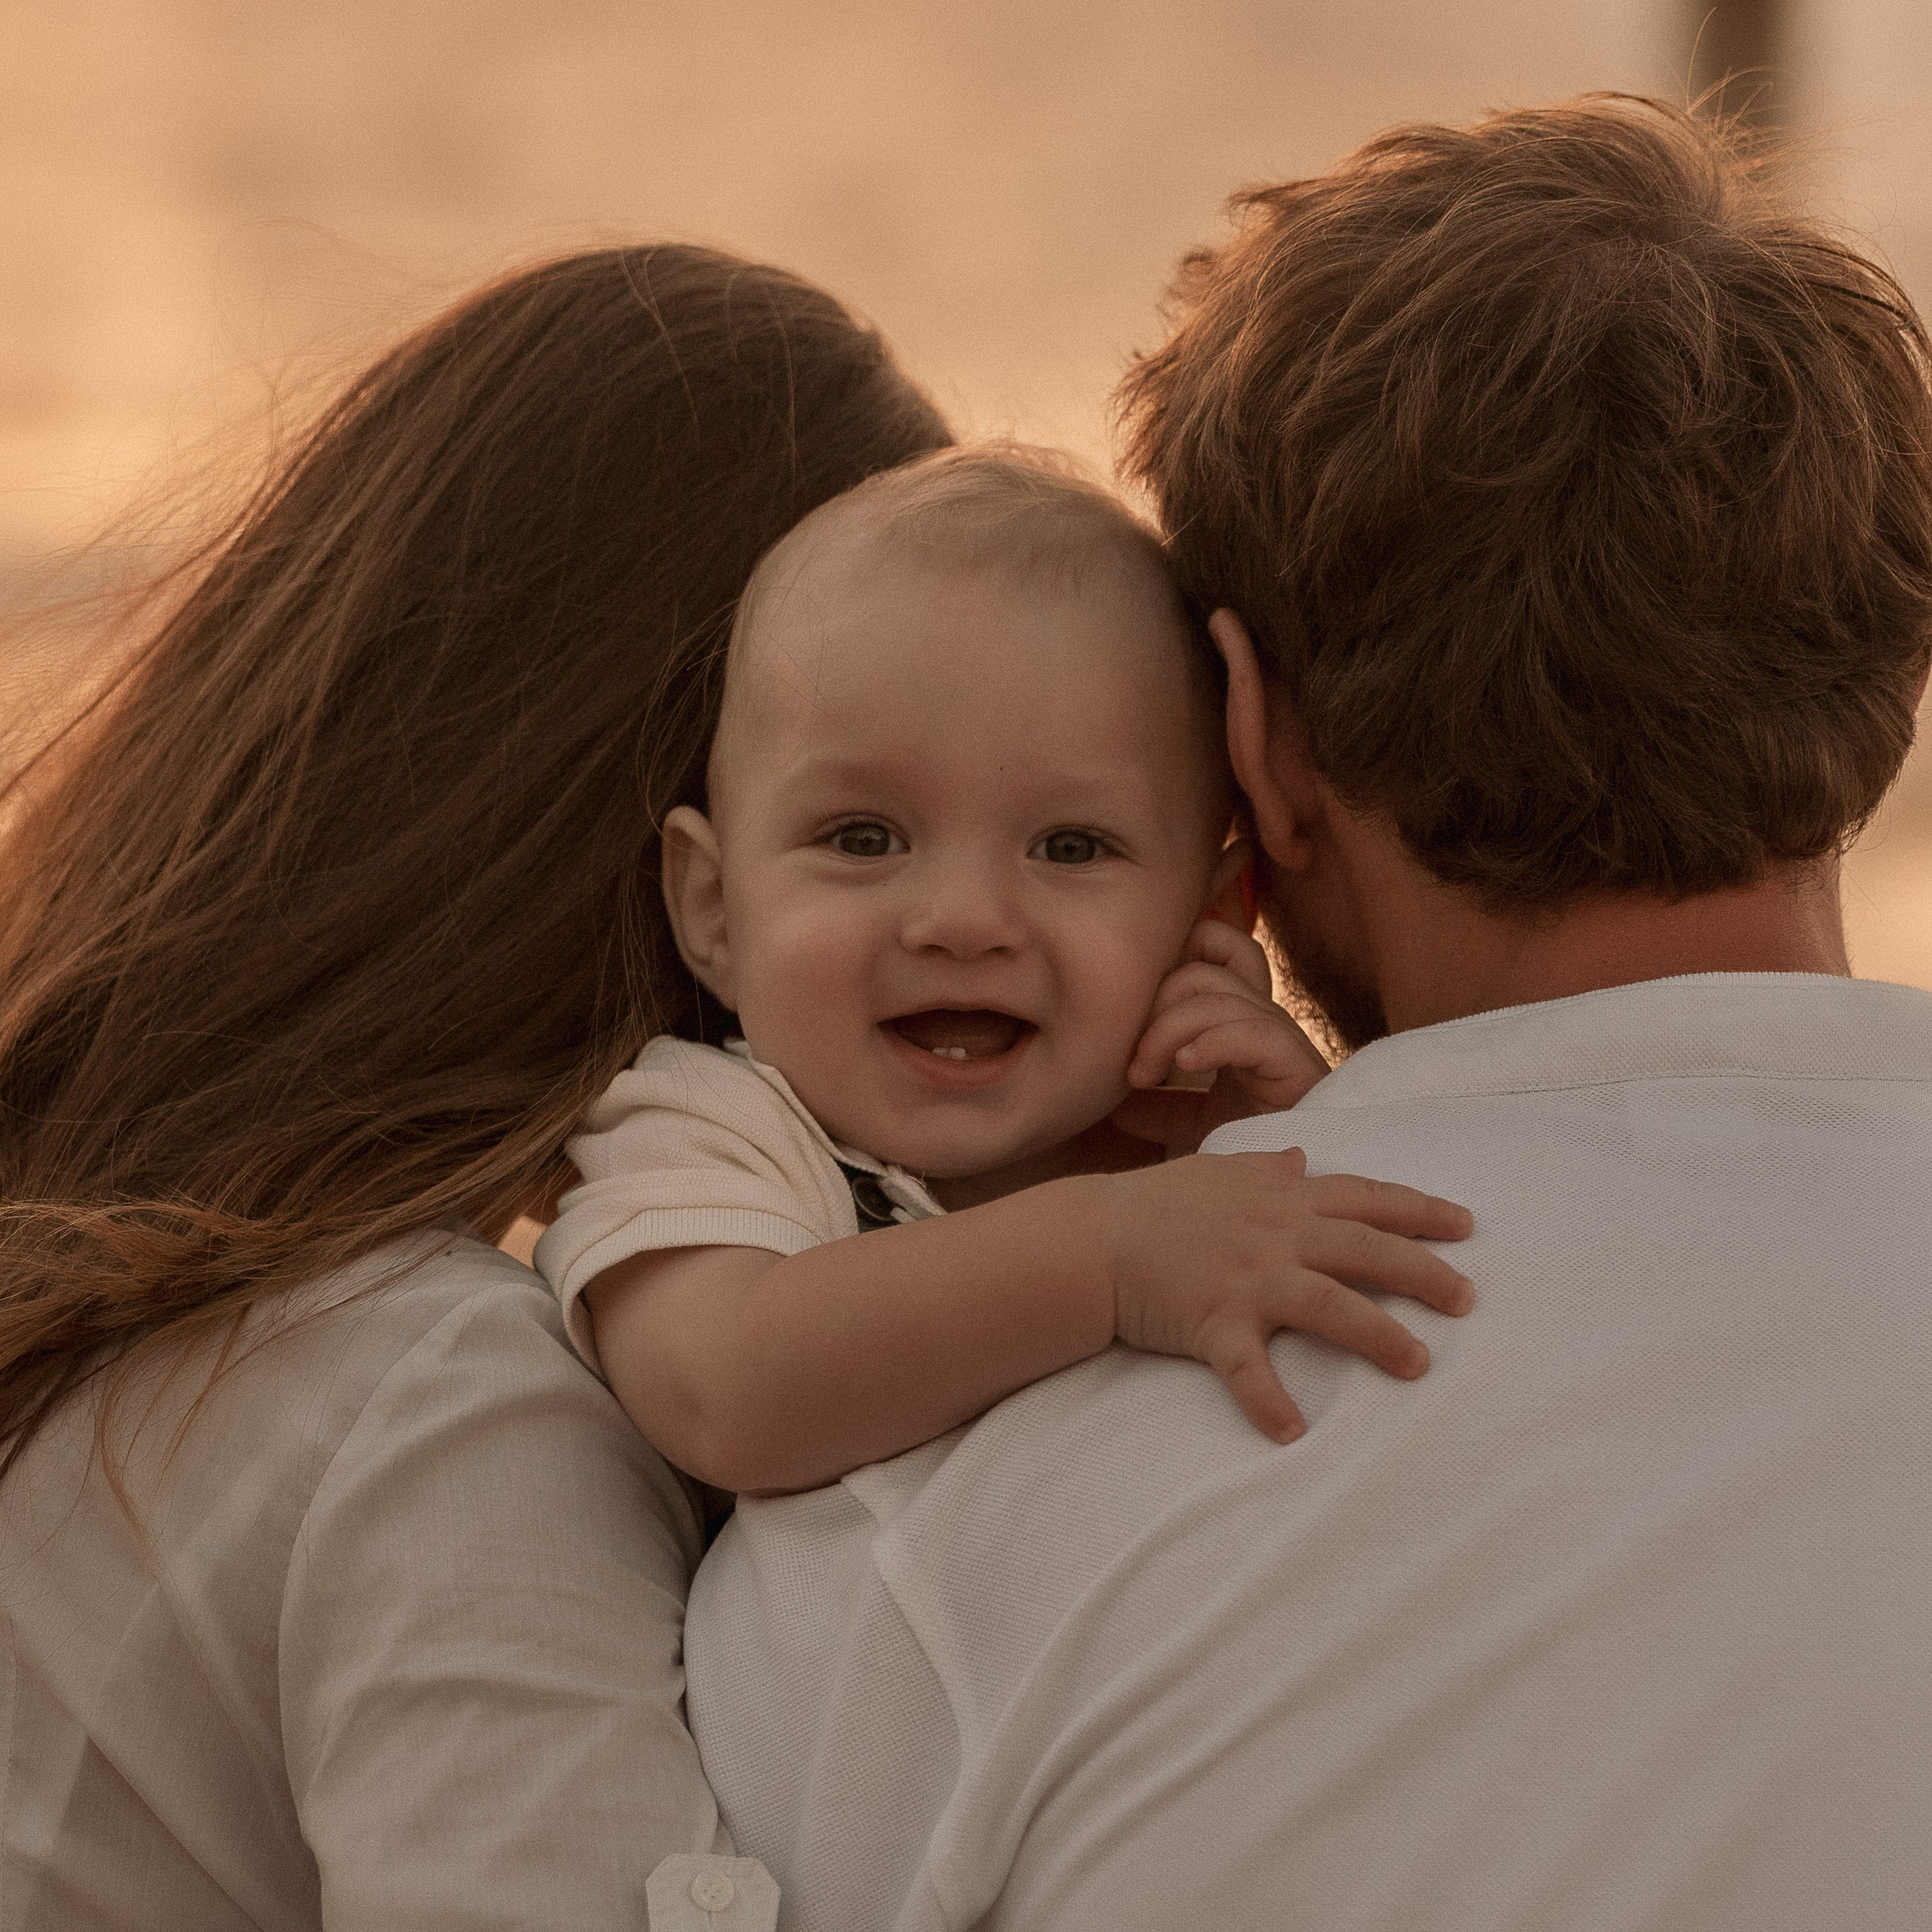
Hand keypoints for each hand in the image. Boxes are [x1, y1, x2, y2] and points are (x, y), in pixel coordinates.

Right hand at [1090, 1148, 1474, 1441]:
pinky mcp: (1212, 1322)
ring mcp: (1247, 1279)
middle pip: (1366, 1250)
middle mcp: (1276, 1236)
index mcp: (1281, 1199)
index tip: (1466, 1225)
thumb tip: (1303, 1159)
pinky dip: (1267, 1401)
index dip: (1419, 1210)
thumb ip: (1265, 1169)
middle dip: (1424, 1272)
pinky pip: (1246, 1368)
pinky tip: (1291, 1433)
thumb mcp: (1215, 1172)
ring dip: (1378, 1335)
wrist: (1093, 1236)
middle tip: (1468, 1300)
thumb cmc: (1154, 1203)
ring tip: (1418, 1363)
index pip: (1365, 1197)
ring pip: (1329, 1304)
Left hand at [1122, 920, 1328, 1149]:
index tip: (1125, 1016)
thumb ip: (1157, 1106)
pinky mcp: (1297, 1065)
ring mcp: (1282, 1040)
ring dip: (1168, 1032)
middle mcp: (1262, 1024)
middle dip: (1154, 1010)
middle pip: (1202, 972)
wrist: (1286, 1199)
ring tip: (1143, 1077)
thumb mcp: (1190, 1127)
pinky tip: (1185, 1066)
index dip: (1168, 964)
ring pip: (1220, 998)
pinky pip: (1254, 1030)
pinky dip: (1212, 1042)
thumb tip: (1115, 1096)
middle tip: (1130, 1068)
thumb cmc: (1244, 1158)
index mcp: (1237, 1026)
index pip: (1212, 953)